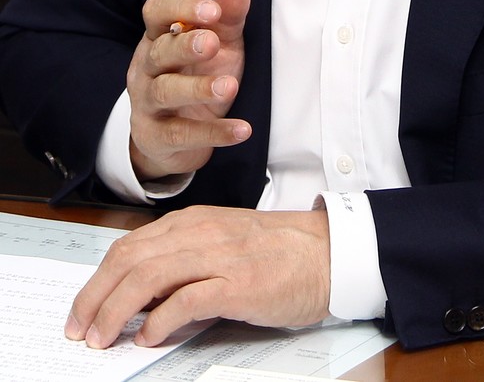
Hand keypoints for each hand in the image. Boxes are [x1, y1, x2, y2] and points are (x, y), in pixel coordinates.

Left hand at [65, 206, 330, 348]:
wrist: (329, 252)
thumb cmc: (278, 253)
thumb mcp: (223, 243)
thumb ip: (184, 259)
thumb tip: (141, 296)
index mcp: (194, 222)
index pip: (129, 246)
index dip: (98, 280)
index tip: (82, 310)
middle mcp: (201, 232)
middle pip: (130, 259)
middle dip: (94, 297)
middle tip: (79, 330)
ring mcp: (219, 256)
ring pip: (149, 276)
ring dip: (116, 310)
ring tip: (102, 339)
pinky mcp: (239, 284)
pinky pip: (187, 299)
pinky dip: (159, 320)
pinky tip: (148, 337)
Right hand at [126, 0, 251, 181]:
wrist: (174, 137)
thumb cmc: (198, 75)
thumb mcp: (219, 43)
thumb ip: (228, 14)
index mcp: (159, 35)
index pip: (156, 11)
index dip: (181, 7)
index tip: (213, 9)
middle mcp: (146, 66)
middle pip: (159, 51)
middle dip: (185, 46)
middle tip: (212, 43)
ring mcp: (146, 102)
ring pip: (165, 91)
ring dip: (198, 88)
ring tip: (230, 86)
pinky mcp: (155, 136)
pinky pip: (181, 134)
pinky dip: (213, 132)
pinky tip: (241, 129)